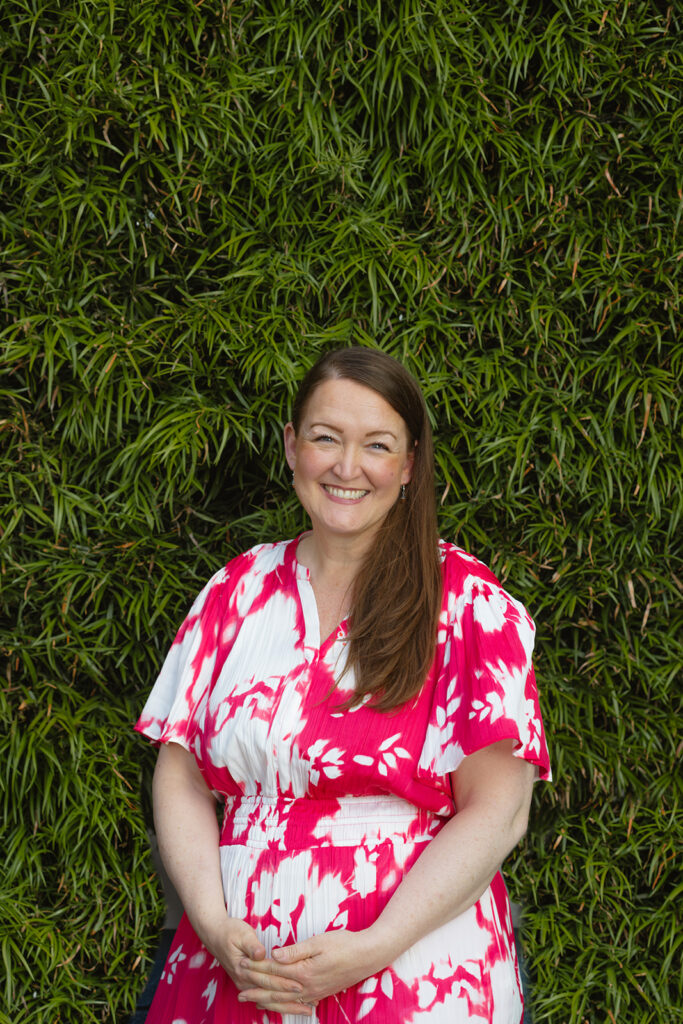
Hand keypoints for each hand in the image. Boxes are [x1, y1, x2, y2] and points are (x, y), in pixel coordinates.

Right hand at [201, 916, 313, 1016]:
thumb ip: (252, 945)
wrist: (215, 935)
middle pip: (270, 996)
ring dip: (288, 1007)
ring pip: (269, 1001)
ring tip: (306, 1010)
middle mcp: (245, 982)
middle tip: (310, 1005)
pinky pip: (266, 998)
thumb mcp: (242, 933)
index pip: (268, 980)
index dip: (284, 983)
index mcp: (244, 970)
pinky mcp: (249, 984)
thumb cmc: (230, 932)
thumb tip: (260, 954)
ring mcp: (246, 985)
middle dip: (291, 1001)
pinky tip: (292, 1006)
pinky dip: (280, 1003)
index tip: (300, 986)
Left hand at [239, 928, 382, 1006]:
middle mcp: (306, 987)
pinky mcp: (319, 994)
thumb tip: (273, 954)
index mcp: (304, 971)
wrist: (367, 957)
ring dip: (264, 999)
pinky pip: (294, 1004)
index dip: (257, 966)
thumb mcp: (319, 941)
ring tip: (249, 1000)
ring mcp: (313, 993)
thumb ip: (295, 950)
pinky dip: (281, 1005)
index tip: (242, 962)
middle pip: (275, 987)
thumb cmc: (344, 944)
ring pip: (283, 999)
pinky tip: (273, 1005)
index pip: (274, 970)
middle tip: (237, 985)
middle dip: (255, 986)